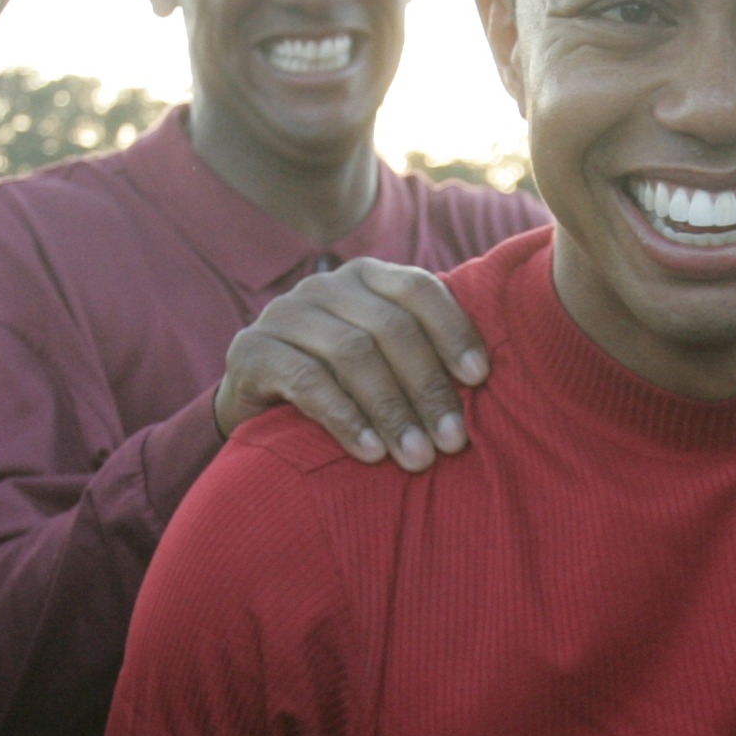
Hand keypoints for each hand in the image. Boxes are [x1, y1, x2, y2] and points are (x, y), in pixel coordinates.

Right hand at [214, 258, 488, 470]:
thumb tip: (485, 385)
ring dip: (391, 410)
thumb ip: (424, 355)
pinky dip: (345, 419)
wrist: (258, 405)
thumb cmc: (340, 385)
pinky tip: (369, 453)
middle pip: (389, 327)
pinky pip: (307, 382)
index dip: (453, 330)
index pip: (418, 289)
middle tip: (452, 441)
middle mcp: (324, 286)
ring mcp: (283, 314)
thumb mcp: (384, 361)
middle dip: (427, 387)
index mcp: (366, 277)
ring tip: (416, 457)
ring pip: (352, 352)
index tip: (480, 379)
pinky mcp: (251, 350)